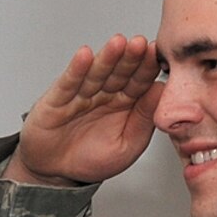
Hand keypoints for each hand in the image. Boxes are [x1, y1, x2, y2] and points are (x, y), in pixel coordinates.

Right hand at [7, 34, 161, 187]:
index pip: (139, 81)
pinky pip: (68, 83)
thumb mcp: (127, 146)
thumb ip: (144, 119)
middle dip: (130, 57)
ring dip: (107, 58)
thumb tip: (161, 90)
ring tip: (118, 43)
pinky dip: (76, 69)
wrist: (55, 173)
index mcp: (125, 103)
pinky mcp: (57, 99)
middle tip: (140, 43)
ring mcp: (81, 95)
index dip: (147, 67)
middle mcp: (104, 94)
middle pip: (119, 72)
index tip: (157, 54)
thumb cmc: (90, 160)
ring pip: (96, 73)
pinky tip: (84, 56)